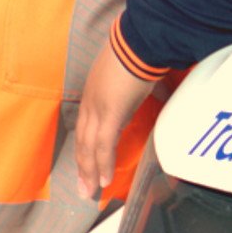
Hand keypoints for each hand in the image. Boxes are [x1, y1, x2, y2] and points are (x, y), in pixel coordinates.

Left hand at [75, 44, 155, 198]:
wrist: (139, 41)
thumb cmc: (138, 50)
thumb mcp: (130, 73)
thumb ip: (133, 86)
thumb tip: (148, 89)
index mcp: (93, 93)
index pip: (86, 128)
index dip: (86, 148)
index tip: (86, 165)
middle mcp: (90, 104)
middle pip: (83, 142)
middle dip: (83, 166)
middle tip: (84, 188)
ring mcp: (98, 110)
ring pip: (89, 148)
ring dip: (91, 171)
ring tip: (92, 191)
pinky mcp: (110, 114)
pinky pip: (104, 145)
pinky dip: (104, 164)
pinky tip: (105, 179)